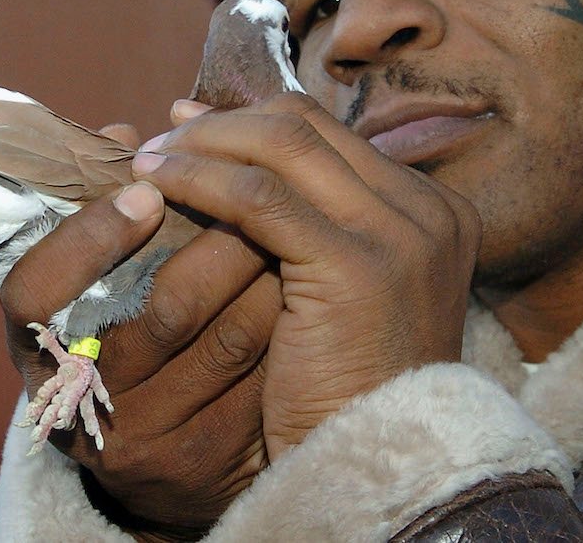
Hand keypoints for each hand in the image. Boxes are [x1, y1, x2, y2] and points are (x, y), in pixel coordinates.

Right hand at [0, 124, 281, 537]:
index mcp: (40, 347)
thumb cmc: (127, 336)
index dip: (88, 235)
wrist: (168, 456)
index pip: (34, 294)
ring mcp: (153, 434)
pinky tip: (311, 278)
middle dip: (218, 235)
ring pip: (230, 337)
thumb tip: (121, 129)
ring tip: (295, 216)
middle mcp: (87, 401)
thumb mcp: (94, 285)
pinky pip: (269, 373)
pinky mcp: (212, 457)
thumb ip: (103, 213)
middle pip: (159, 310)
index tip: (144, 188)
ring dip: (271, 266)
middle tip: (252, 185)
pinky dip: (294, 316)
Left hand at [132, 93, 480, 457]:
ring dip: (206, 144)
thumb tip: (251, 174)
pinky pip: (260, 198)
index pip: (330, 135)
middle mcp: (425, 209)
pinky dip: (202, 180)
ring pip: (283, 148)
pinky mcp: (354, 265)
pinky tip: (159, 183)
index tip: (196, 126)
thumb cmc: (347, 387)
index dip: (256, 121)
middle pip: (308, 127)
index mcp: (430, 210)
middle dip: (226, 122)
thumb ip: (319, 231)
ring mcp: (398, 233)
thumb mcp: (344, 294)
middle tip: (168, 130)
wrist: (379, 462)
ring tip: (151, 157)